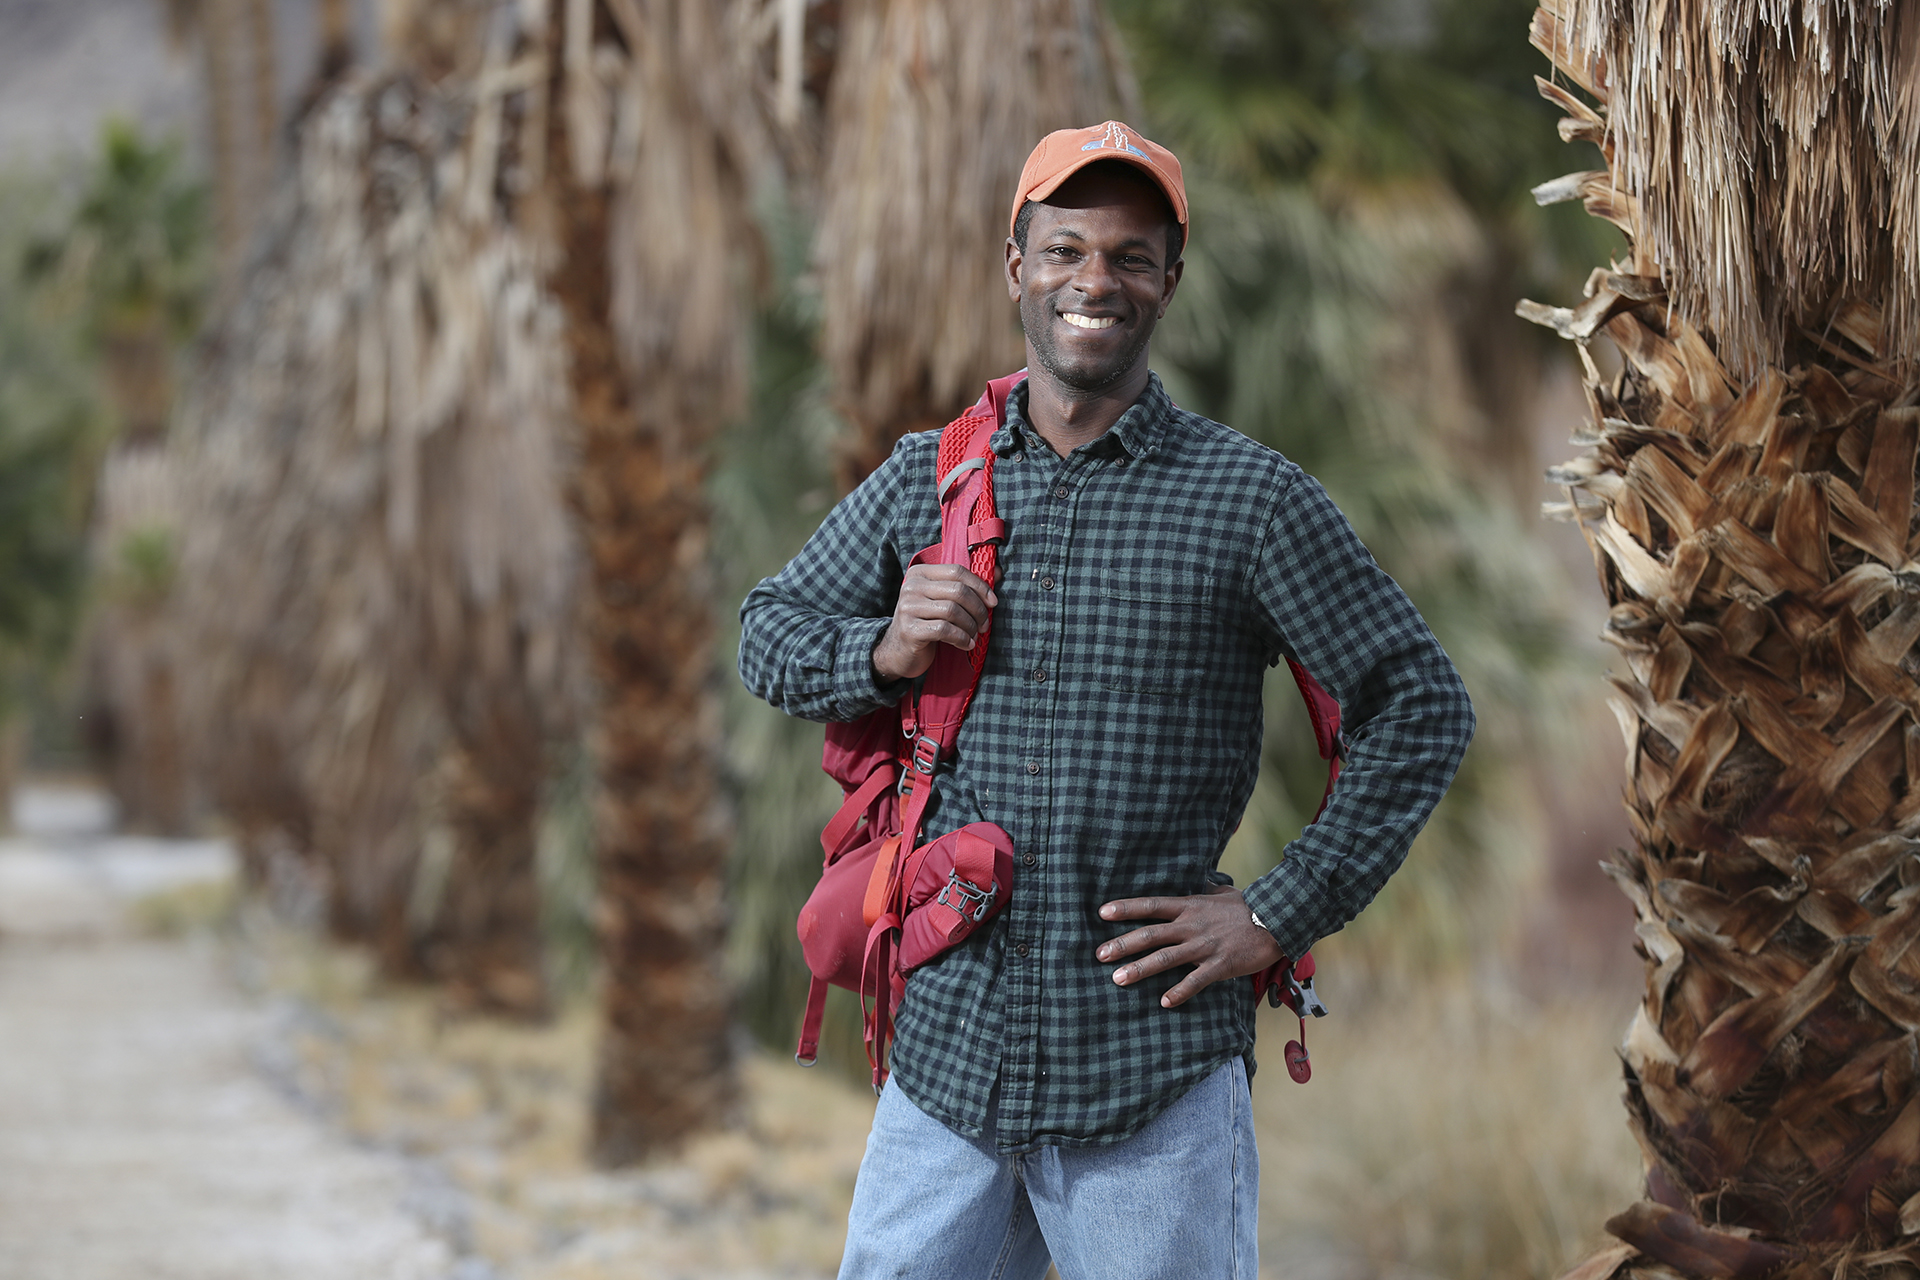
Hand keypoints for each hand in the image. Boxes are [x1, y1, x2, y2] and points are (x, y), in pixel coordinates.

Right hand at [872, 564, 997, 681]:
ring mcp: (908, 608)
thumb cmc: (925, 622)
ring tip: (974, 635)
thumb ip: (966, 585)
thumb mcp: (941, 600)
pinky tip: (966, 644)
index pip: (957, 571)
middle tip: (984, 624)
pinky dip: (961, 638)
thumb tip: (997, 572)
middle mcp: (911, 587)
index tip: (993, 603)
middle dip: (978, 609)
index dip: (980, 586)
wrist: (898, 651)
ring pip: (953, 611)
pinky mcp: (910, 629)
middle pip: (958, 591)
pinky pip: (945, 630)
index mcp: (919, 573)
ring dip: (970, 626)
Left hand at [1096, 884, 1282, 1008]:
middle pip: (1150, 934)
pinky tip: (1164, 1002)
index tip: (1102, 913)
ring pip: (1165, 958)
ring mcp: (1204, 946)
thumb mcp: (1221, 892)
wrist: (1277, 920)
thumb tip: (1196, 880)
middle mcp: (1192, 925)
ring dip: (1140, 969)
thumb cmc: (1248, 906)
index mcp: (1190, 906)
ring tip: (1118, 979)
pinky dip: (1180, 992)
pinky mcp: (1220, 965)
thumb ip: (1203, 890)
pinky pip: (1196, 981)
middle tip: (1099, 955)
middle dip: (1122, 944)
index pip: (1151, 905)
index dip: (1126, 908)